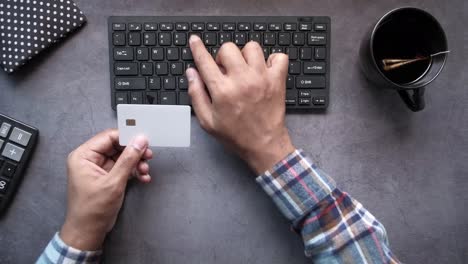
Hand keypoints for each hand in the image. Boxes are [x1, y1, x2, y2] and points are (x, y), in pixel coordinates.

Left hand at [60, 129, 152, 249]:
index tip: (144, 141)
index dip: (127, 137)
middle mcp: (90, 159)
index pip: (108, 137)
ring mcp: (99, 168)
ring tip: (145, 170)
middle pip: (117, 146)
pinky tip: (143, 177)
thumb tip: (140, 140)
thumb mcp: (113, 182)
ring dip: (136, 163)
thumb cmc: (93, 209)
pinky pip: (123, 168)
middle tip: (149, 156)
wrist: (88, 232)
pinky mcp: (107, 177)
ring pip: (122, 157)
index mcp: (83, 156)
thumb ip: (128, 159)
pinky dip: (134, 171)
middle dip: (134, 152)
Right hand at [187, 35, 294, 173]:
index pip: (205, 60)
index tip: (195, 40)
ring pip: (252, 47)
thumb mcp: (207, 121)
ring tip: (245, 69)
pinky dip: (272, 60)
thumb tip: (191, 72)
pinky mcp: (277, 80)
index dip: (197, 47)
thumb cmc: (235, 135)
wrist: (264, 145)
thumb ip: (196, 94)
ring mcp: (261, 78)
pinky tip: (264, 70)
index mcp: (222, 91)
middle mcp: (242, 80)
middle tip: (225, 69)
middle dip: (223, 56)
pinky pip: (278, 57)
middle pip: (228, 48)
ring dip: (245, 55)